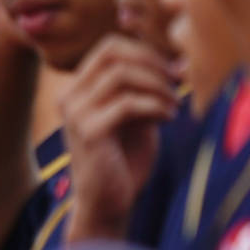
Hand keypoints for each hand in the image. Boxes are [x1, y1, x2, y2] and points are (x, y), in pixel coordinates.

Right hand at [59, 35, 178, 243]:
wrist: (108, 202)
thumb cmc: (124, 159)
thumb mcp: (136, 115)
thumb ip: (146, 89)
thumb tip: (179, 63)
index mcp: (78, 89)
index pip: (109, 47)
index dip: (145, 51)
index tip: (173, 70)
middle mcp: (70, 96)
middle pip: (112, 53)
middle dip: (152, 62)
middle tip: (178, 81)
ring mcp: (75, 113)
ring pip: (121, 75)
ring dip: (158, 86)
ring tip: (175, 104)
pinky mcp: (88, 132)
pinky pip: (128, 104)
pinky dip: (156, 106)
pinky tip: (169, 118)